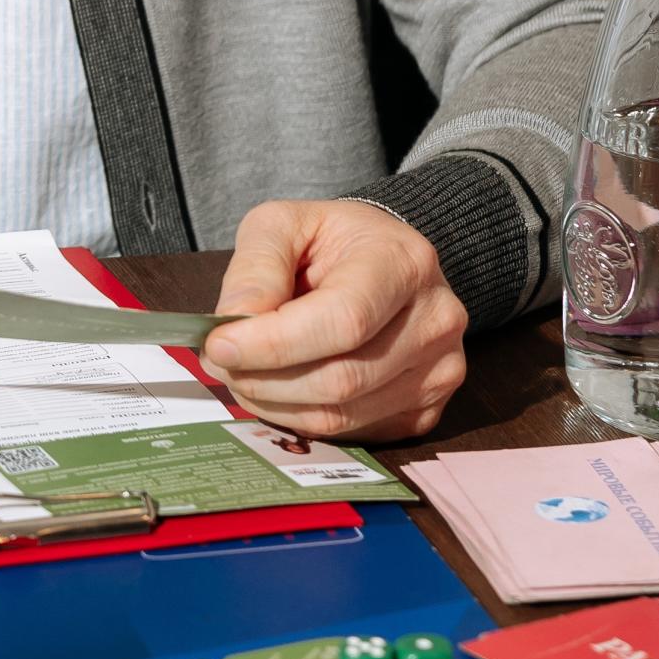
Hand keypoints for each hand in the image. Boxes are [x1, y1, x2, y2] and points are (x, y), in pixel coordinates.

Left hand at [204, 199, 465, 439]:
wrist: (384, 259)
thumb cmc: (330, 241)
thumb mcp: (284, 225)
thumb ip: (257, 267)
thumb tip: (234, 323)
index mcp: (404, 262)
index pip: (343, 320)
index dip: (275, 343)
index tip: (219, 345)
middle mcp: (435, 320)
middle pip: (341, 378)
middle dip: (265, 379)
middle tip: (221, 364)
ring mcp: (439, 370)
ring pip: (343, 415)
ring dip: (276, 405)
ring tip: (245, 375)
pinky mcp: (427, 409)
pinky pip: (354, 434)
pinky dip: (303, 420)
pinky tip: (282, 390)